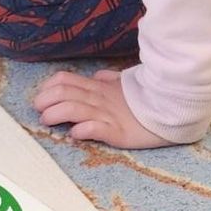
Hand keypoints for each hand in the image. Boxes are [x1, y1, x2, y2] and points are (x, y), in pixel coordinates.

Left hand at [33, 67, 172, 148]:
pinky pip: (96, 129)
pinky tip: (75, 134)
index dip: (48, 87)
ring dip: (56, 114)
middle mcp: (98, 99)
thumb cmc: (145, 99)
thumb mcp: (124, 86)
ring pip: (74, 109)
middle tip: (39, 110)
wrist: (171, 109)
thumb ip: (108, 80)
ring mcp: (107, 115)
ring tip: (48, 120)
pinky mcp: (117, 132)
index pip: (65, 80)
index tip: (41, 96)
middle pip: (64, 93)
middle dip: (45, 100)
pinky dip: (82, 130)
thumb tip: (96, 77)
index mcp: (98, 88)